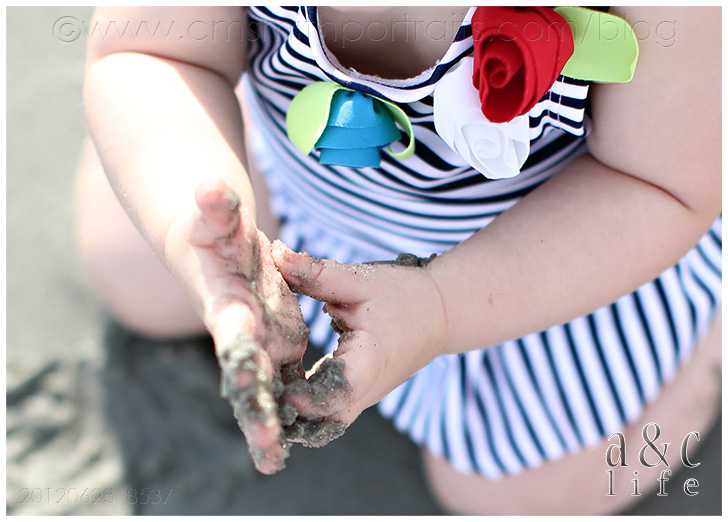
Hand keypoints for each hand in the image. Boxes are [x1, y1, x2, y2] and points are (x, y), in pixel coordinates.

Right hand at [165, 181, 308, 473]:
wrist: (208, 251)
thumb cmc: (209, 234)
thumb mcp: (214, 218)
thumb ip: (214, 207)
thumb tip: (208, 187)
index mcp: (226, 304)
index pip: (232, 332)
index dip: (239, 354)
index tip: (247, 383)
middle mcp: (239, 331)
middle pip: (246, 376)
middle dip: (255, 412)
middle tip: (268, 454)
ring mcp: (256, 341)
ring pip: (262, 388)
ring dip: (267, 423)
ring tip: (274, 461)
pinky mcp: (272, 341)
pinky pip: (279, 378)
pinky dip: (279, 407)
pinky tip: (284, 443)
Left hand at [272, 246, 447, 437]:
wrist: (439, 314)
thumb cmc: (403, 295)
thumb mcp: (361, 280)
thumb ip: (317, 272)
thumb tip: (275, 253)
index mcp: (369, 362)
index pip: (338, 393)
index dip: (307, 398)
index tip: (278, 390)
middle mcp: (365, 391)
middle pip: (323, 421)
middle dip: (288, 415)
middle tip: (252, 394)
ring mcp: (361, 399)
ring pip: (322, 423)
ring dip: (291, 413)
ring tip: (255, 391)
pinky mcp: (354, 397)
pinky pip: (325, 413)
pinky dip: (300, 406)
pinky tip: (272, 386)